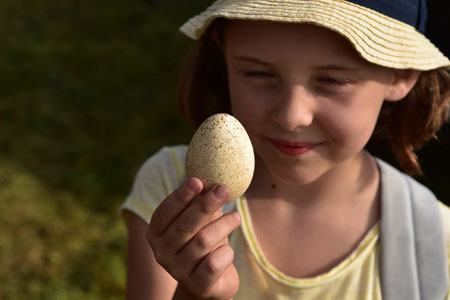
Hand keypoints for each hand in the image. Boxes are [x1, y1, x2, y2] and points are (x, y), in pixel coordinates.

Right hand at [146, 177, 240, 299]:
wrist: (207, 283)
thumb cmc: (201, 242)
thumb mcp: (198, 222)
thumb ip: (199, 203)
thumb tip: (212, 180)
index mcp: (156, 233)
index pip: (165, 212)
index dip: (181, 195)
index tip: (198, 180)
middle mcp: (162, 252)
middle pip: (184, 225)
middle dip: (205, 205)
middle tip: (223, 189)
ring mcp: (178, 270)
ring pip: (203, 241)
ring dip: (223, 225)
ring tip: (236, 217)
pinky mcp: (198, 286)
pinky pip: (214, 264)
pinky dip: (226, 252)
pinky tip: (228, 248)